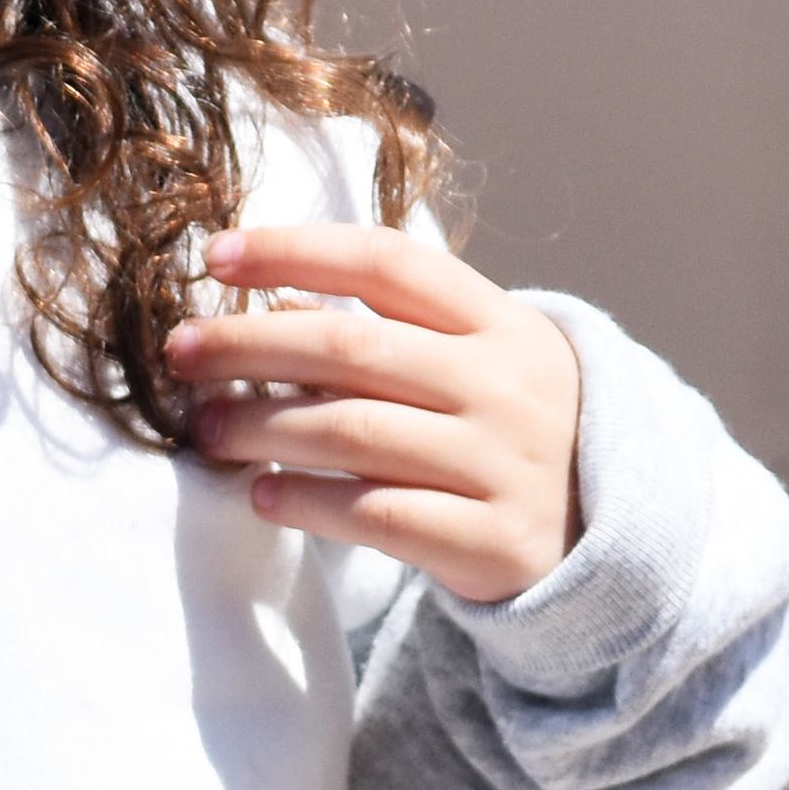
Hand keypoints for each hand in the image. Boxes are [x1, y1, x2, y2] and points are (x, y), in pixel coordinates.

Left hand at [171, 224, 585, 603]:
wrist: (608, 534)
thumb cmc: (507, 431)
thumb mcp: (478, 361)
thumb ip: (393, 328)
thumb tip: (276, 299)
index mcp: (499, 322)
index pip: (387, 261)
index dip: (297, 248)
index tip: (216, 255)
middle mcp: (502, 384)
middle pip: (353, 346)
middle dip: (249, 343)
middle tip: (180, 354)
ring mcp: (500, 464)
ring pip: (354, 431)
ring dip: (261, 425)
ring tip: (205, 429)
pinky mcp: (490, 540)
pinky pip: (378, 515)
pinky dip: (309, 502)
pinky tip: (263, 494)